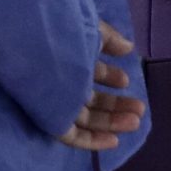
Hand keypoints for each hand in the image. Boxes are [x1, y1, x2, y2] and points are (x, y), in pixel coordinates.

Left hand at [60, 23, 144, 151]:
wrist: (31, 43)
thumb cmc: (60, 31)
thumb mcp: (89, 29)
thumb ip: (109, 39)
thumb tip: (129, 48)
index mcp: (66, 58)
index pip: (88, 71)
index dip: (109, 77)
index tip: (126, 80)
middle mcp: (59, 81)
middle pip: (90, 98)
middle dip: (115, 103)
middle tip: (139, 107)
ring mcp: (54, 101)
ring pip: (85, 118)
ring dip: (112, 121)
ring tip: (136, 121)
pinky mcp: (49, 120)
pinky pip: (72, 136)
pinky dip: (93, 140)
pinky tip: (114, 140)